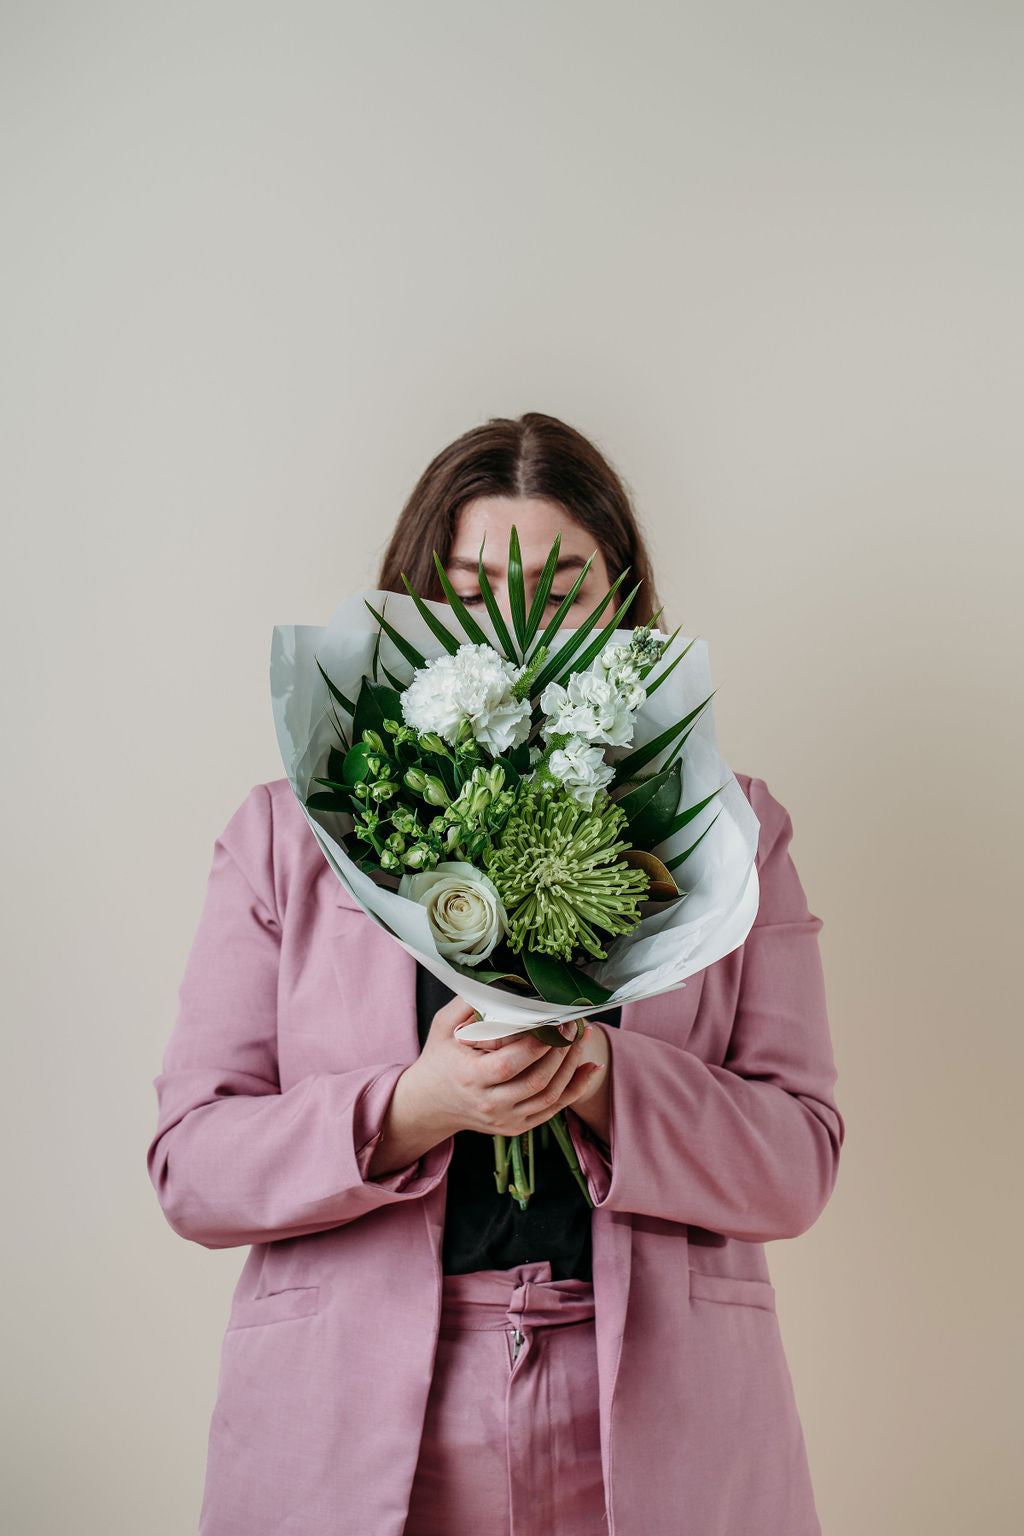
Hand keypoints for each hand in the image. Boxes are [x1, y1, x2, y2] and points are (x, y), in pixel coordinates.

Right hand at [402, 995, 603, 1139]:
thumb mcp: (443, 1026)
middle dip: (561, 1051)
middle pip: (536, 1081)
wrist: (430, 1103)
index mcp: (469, 1078)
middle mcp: (488, 1104)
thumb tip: (497, 980)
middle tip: (575, 1024)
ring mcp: (504, 1119)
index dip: (538, 1044)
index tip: (555, 1020)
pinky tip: (591, 1068)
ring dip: (572, 1066)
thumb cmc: (440, 1057)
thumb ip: (467, 1002)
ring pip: (549, 1097)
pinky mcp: (516, 1127)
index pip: (510, 1064)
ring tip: (583, 1038)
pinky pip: (553, 1110)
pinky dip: (575, 1089)